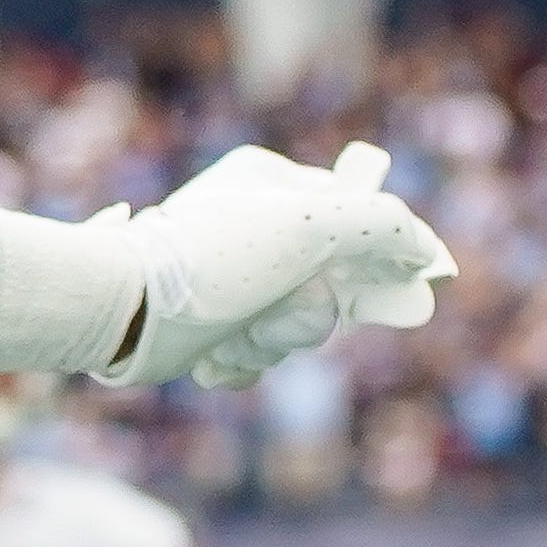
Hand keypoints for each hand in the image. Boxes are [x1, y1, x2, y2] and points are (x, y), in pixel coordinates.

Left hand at [97, 141, 453, 389]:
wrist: (123, 309)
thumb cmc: (213, 258)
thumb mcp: (310, 223)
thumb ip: (381, 226)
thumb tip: (423, 252)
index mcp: (271, 185)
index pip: (360, 219)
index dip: (382, 262)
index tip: (396, 292)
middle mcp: (253, 227)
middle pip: (334, 286)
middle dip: (310, 311)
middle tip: (277, 306)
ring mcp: (231, 277)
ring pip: (296, 327)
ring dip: (271, 339)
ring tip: (234, 329)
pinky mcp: (210, 322)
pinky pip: (256, 355)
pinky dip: (240, 361)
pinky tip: (212, 351)